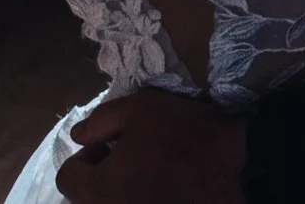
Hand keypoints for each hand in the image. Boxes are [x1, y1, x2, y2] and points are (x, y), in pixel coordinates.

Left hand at [56, 90, 245, 203]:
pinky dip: (139, 199)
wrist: (237, 168)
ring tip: (145, 177)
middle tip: (128, 160)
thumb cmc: (184, 135)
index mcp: (97, 190)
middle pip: (85, 200)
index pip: (68, 178)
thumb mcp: (139, 109)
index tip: (110, 145)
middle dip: (99, 180)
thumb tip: (77, 136)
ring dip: (117, 194)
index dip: (86, 157)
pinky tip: (161, 191)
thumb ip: (100, 121)